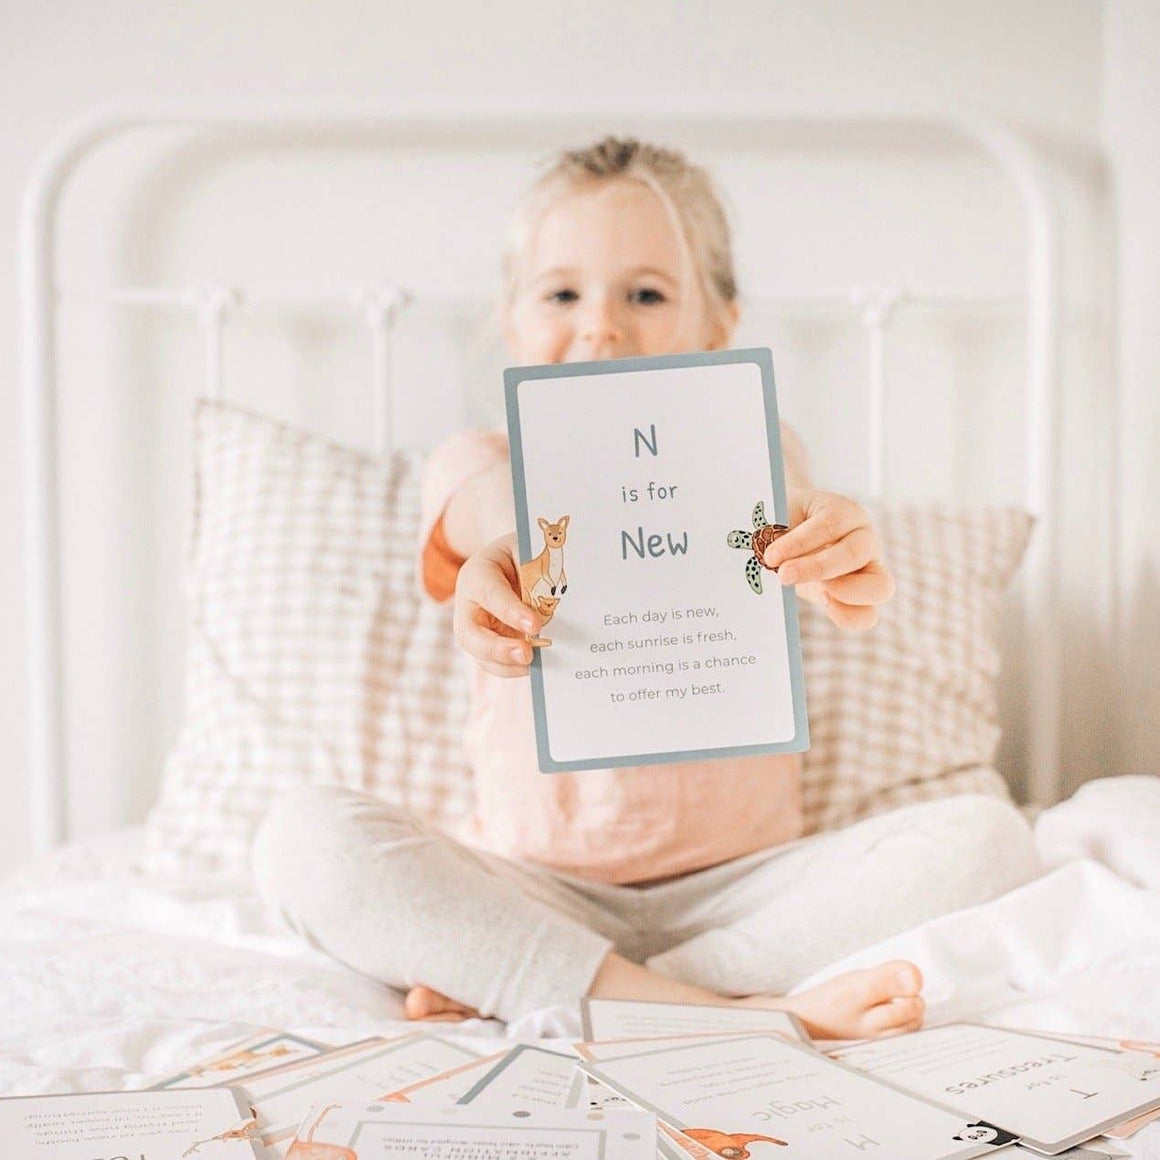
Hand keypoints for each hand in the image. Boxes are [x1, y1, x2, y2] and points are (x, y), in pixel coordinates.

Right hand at [453, 532, 541, 676]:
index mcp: (477, 573)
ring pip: (480, 655)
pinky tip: (537, 667)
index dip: (510, 611)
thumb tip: (554, 602)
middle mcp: (469, 605)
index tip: (535, 625)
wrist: (513, 560)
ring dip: (506, 664)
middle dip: (497, 649)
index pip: (490, 594)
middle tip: (527, 654)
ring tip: (534, 665)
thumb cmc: (522, 553)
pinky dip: (514, 669)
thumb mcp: (527, 550)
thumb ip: (535, 572)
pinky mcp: (489, 644)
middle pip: (469, 634)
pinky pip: (495, 663)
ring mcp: (476, 629)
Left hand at [761, 488, 894, 629]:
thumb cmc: (786, 522)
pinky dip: (848, 616)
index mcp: (843, 512)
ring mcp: (869, 568)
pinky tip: (827, 606)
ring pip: (878, 586)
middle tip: (784, 575)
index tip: (771, 556)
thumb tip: (770, 561)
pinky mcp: (860, 596)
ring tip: (818, 592)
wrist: (794, 530)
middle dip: (818, 568)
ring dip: (845, 594)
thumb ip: (776, 535)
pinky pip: (867, 613)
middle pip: (854, 553)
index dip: (799, 542)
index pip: (828, 524)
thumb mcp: (779, 520)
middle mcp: (863, 538)